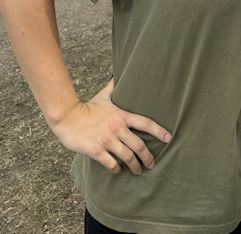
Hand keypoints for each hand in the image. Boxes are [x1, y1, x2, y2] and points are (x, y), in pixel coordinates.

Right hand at [51, 79, 171, 174]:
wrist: (67, 117)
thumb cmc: (87, 107)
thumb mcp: (103, 96)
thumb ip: (114, 87)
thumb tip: (119, 74)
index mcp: (122, 116)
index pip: (145, 123)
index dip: (159, 131)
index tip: (168, 138)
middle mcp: (117, 129)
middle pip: (139, 145)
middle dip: (148, 157)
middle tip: (152, 164)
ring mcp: (107, 140)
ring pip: (127, 157)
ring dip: (135, 166)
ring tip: (138, 171)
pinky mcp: (96, 151)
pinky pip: (111, 164)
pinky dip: (117, 169)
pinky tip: (118, 171)